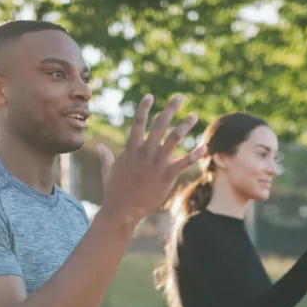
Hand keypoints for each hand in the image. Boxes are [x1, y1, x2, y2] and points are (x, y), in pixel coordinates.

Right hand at [97, 94, 206, 222]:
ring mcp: (156, 163)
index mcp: (131, 149)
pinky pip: (184, 162)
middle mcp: (145, 152)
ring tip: (194, 116)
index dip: (143, 108)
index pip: (137, 122)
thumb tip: (101, 147)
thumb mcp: (108, 171)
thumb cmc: (114, 192)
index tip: (150, 96)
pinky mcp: (166, 176)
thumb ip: (106, 156)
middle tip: (180, 97)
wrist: (121, 210)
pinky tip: (205, 147)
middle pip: (159, 124)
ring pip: (174, 138)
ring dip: (185, 126)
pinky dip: (195, 154)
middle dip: (170, 109)